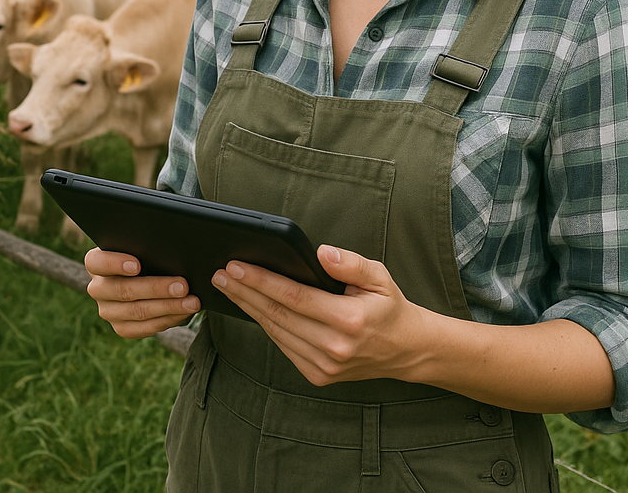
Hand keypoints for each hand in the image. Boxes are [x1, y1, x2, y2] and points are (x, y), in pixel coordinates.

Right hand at [84, 248, 199, 338]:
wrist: (148, 276)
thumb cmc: (146, 253)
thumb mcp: (142, 245)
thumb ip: (147, 246)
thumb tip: (168, 249)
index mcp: (96, 262)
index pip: (98, 262)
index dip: (115, 263)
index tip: (137, 265)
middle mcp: (98, 288)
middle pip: (124, 290)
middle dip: (157, 288)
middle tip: (183, 285)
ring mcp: (108, 311)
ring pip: (137, 311)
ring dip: (169, 307)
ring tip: (192, 302)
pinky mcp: (121, 328)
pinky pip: (145, 328)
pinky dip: (168, 320)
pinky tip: (184, 312)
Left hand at [212, 245, 428, 386]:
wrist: (407, 350)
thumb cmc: (389, 307)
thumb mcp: (379, 276)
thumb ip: (350, 263)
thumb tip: (320, 253)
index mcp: (348, 320)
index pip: (293, 297)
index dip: (261, 281)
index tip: (236, 266)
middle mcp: (334, 347)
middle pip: (277, 315)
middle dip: (245, 292)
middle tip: (220, 273)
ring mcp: (324, 366)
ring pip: (276, 332)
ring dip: (249, 308)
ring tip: (228, 286)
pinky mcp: (318, 375)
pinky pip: (283, 346)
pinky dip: (265, 325)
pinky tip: (251, 307)